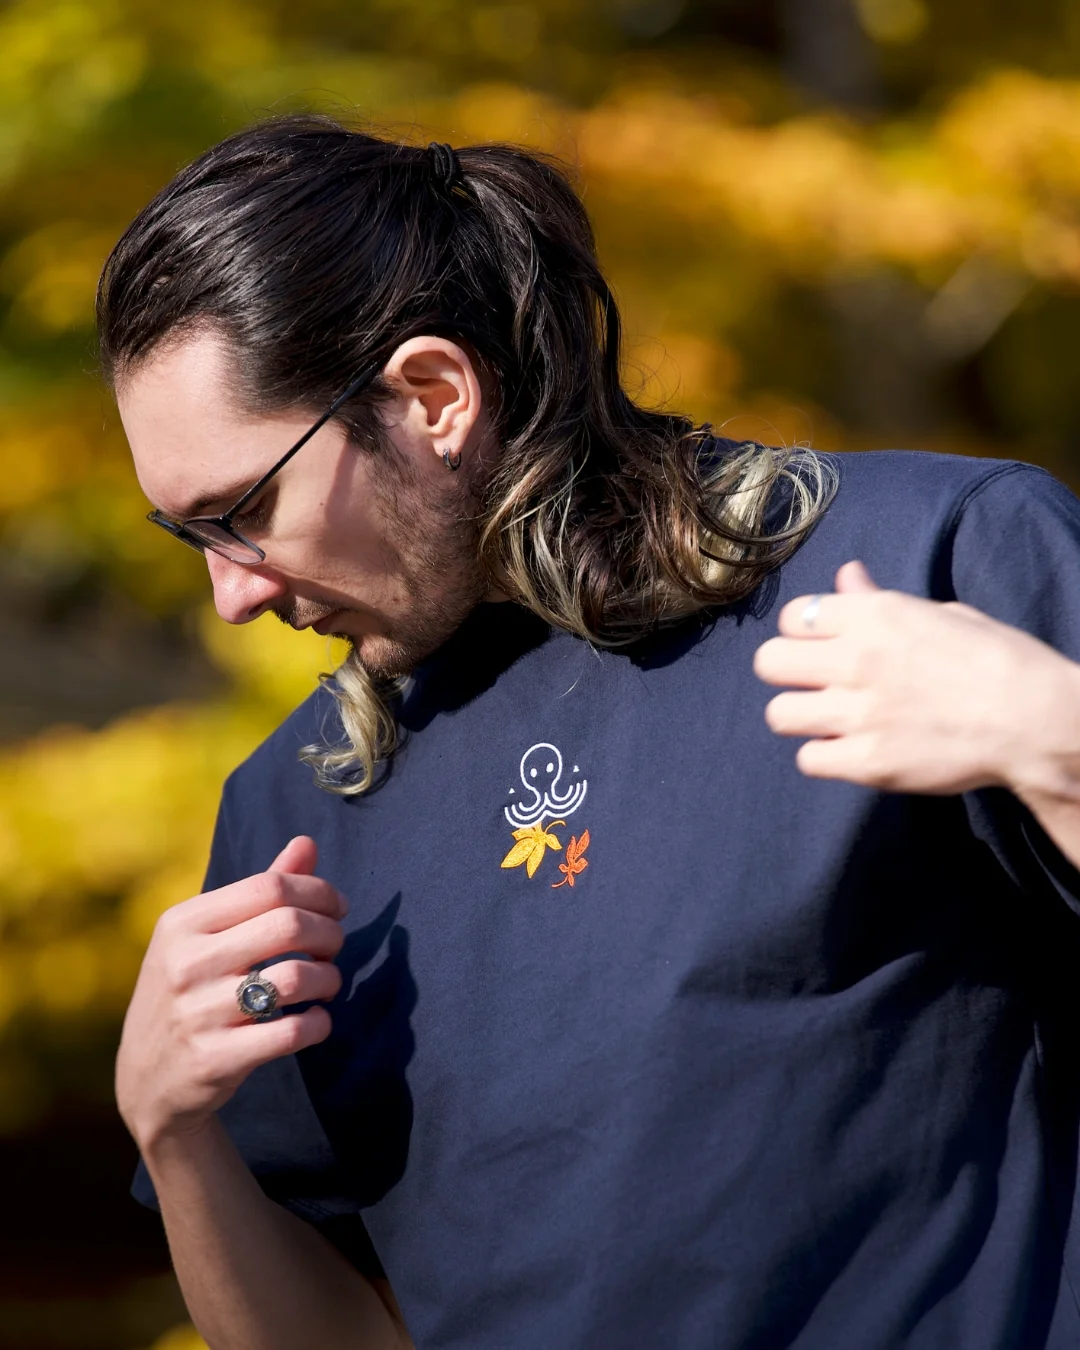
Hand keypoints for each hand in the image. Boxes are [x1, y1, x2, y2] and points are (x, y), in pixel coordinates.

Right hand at [116, 836, 345, 1150]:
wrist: (146, 1082)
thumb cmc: (190, 993)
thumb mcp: (207, 937)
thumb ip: (260, 891)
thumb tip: (307, 843)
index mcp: (182, 922)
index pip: (270, 887)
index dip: (319, 892)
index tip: (338, 908)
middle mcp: (185, 963)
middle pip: (289, 925)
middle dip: (330, 933)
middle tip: (334, 948)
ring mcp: (197, 1014)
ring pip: (297, 977)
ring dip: (330, 979)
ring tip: (327, 984)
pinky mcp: (214, 1060)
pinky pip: (291, 1032)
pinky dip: (319, 1023)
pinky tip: (316, 1021)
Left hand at [753, 560, 1079, 797]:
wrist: (1034, 720)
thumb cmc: (996, 660)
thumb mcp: (940, 612)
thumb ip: (878, 599)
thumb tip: (846, 576)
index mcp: (873, 616)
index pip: (791, 617)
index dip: (802, 633)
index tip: (822, 646)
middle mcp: (855, 659)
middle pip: (768, 663)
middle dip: (787, 673)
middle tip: (815, 684)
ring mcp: (857, 713)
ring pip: (779, 714)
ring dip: (801, 717)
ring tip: (830, 720)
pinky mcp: (866, 761)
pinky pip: (807, 760)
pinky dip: (825, 757)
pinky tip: (850, 750)